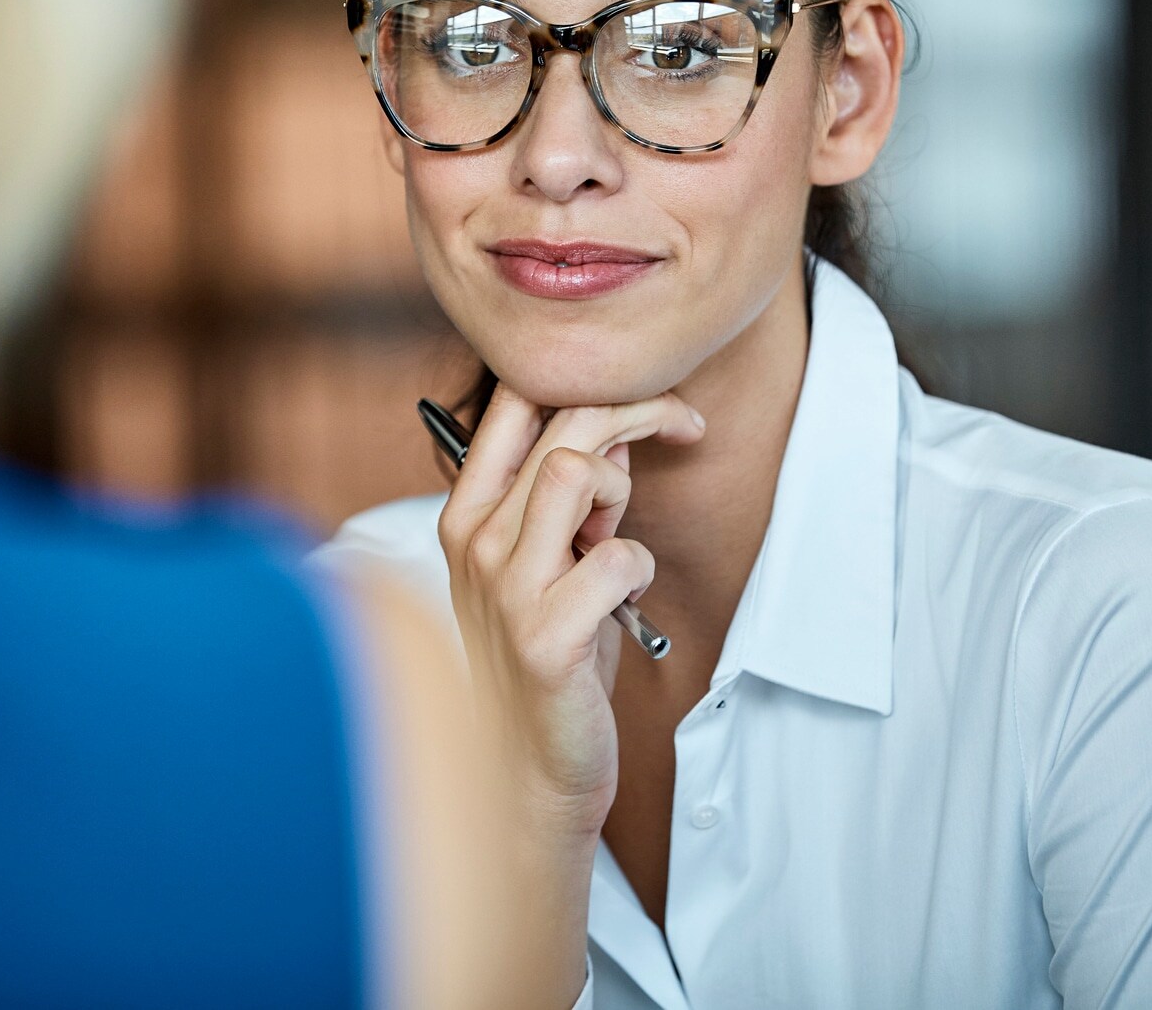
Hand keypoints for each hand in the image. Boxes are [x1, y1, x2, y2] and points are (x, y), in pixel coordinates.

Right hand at [437, 381, 706, 836]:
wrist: (527, 772)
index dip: (590, 379)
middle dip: (639, 411)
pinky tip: (622, 607)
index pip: (514, 401)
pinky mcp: (543, 635)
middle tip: (685, 429)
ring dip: (620, 492)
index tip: (647, 398)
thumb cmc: (546, 662)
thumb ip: (570, 501)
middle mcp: (474, 541)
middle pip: (562, 423)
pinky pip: (618, 558)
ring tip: (617, 541)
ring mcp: (503, 587)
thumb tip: (616, 436)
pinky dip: (638, 571)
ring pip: (575, 471)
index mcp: (465, 515)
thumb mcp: (550, 566)